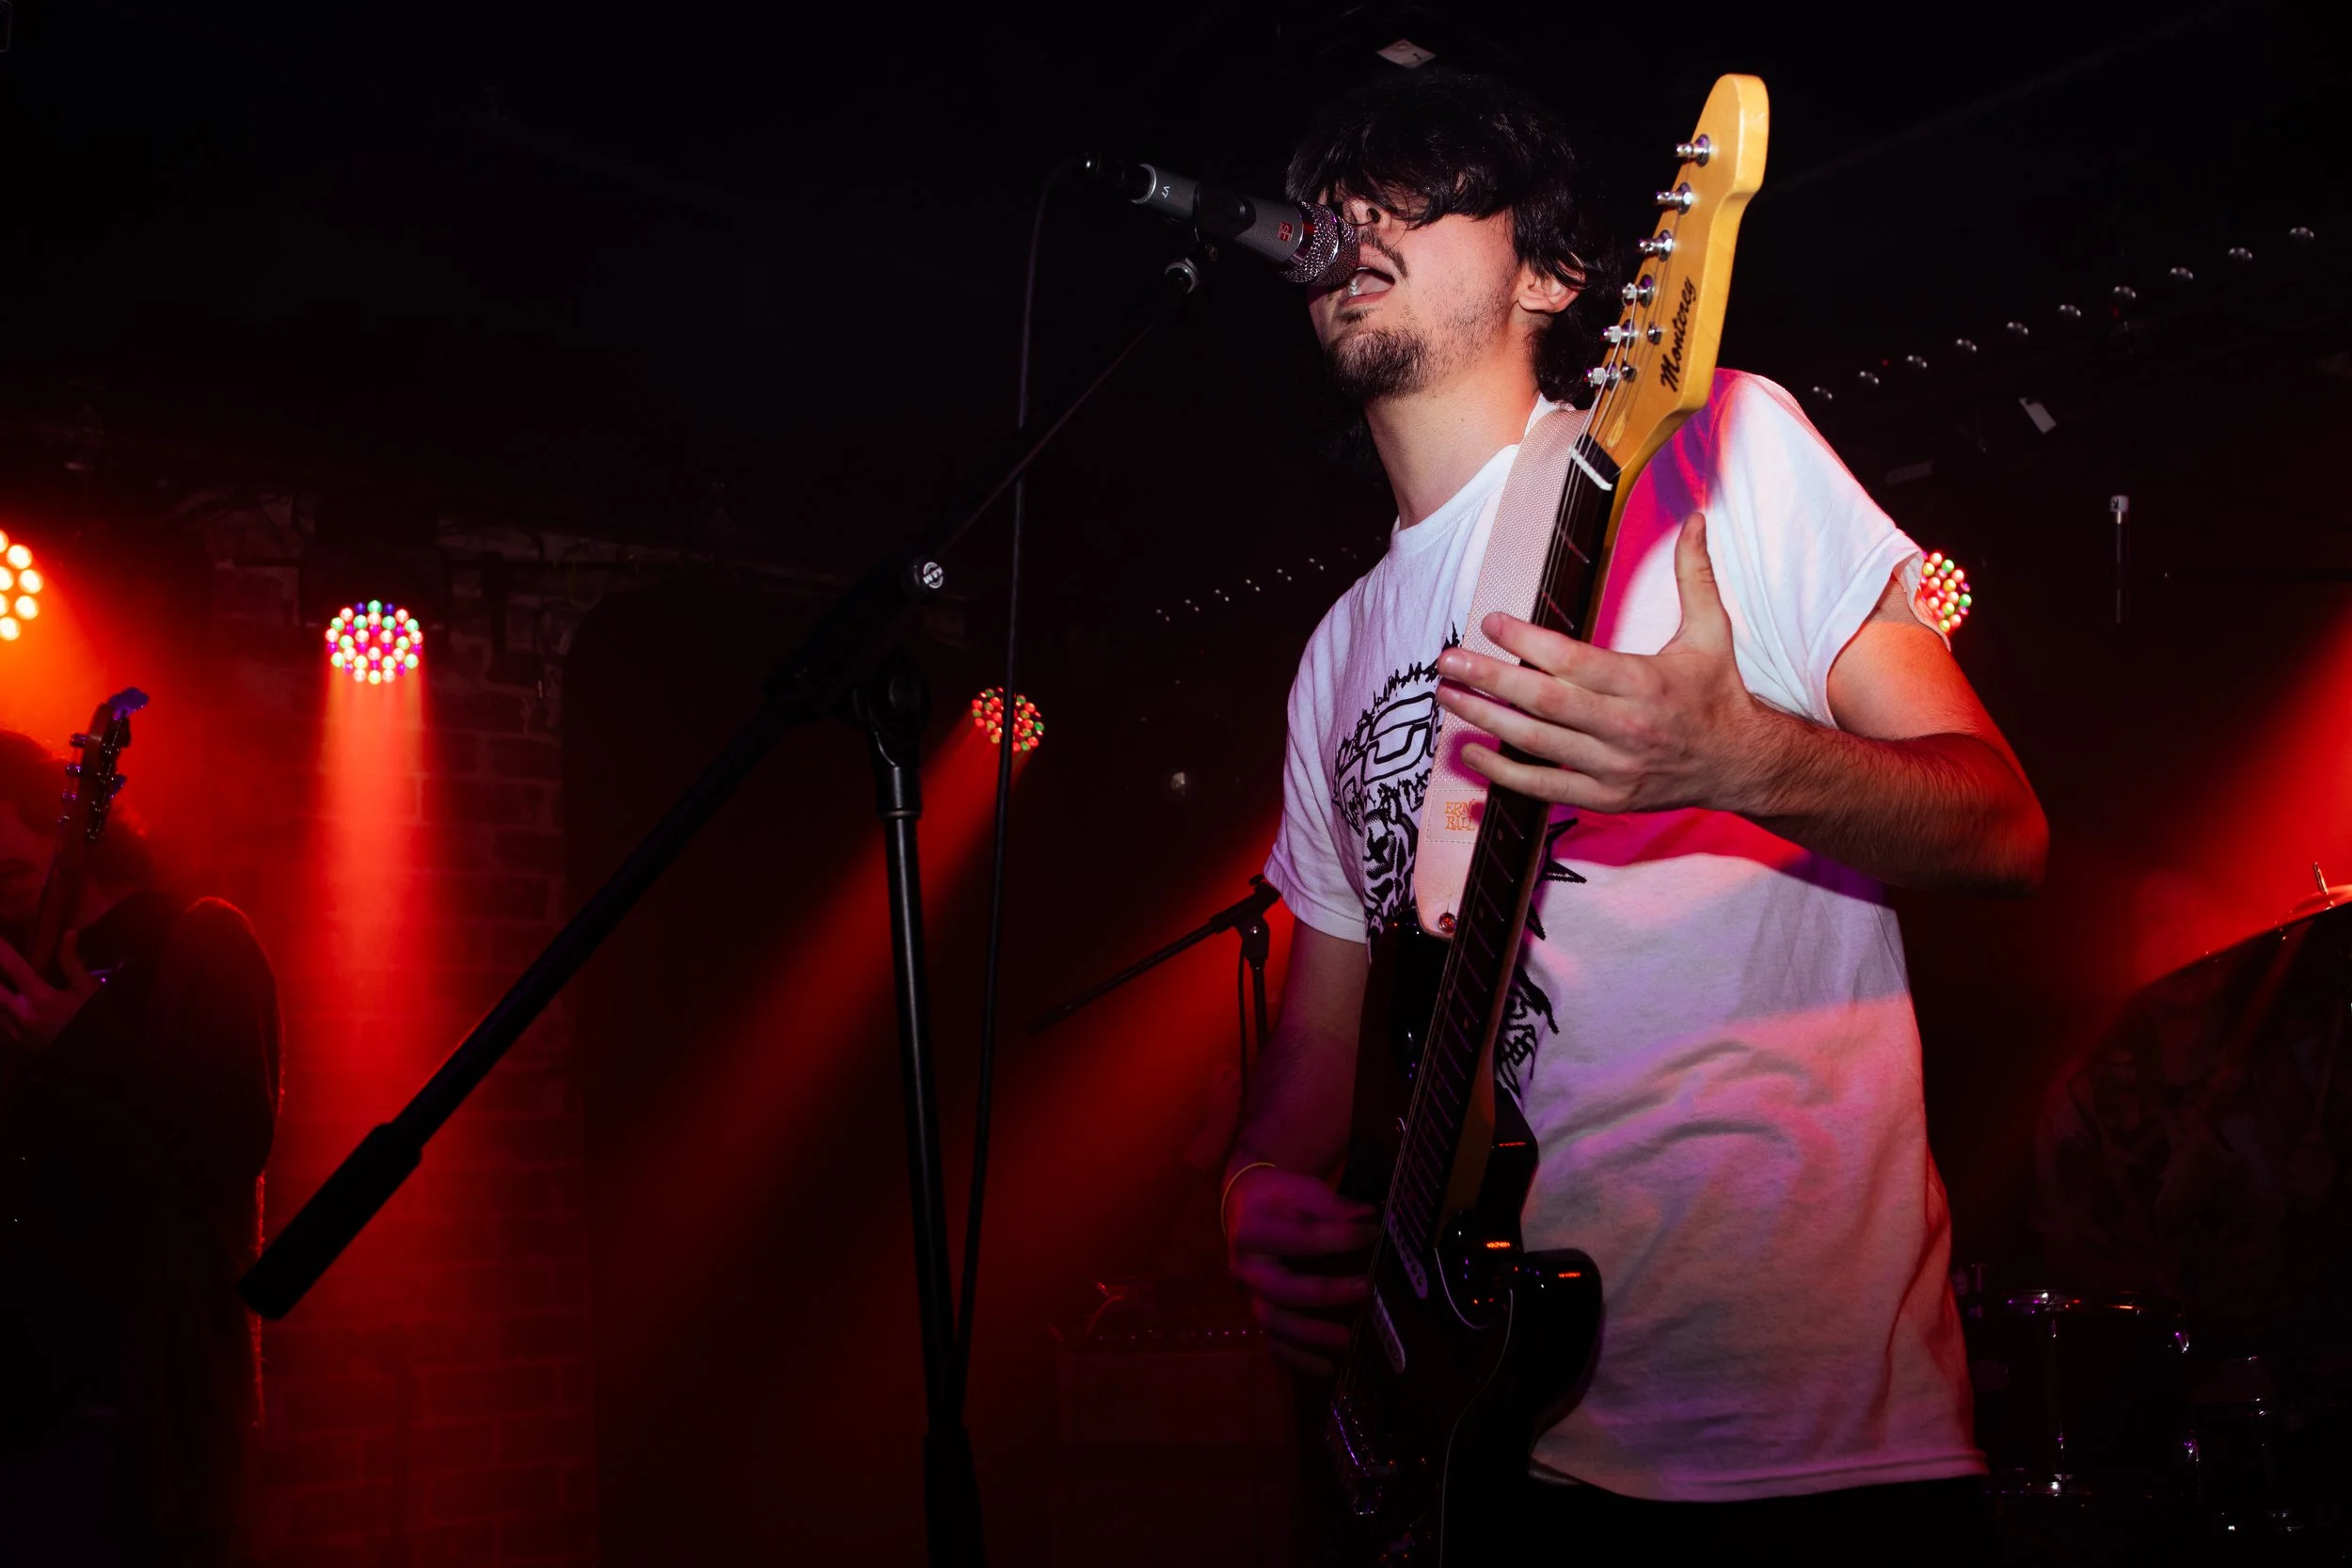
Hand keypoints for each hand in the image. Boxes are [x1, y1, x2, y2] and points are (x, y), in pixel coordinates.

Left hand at [0, 932, 100, 1049]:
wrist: (97, 1060)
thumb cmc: (96, 1021)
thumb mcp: (89, 990)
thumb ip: (72, 962)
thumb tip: (68, 934)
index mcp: (40, 997)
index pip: (12, 966)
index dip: (1, 949)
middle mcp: (21, 1014)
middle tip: (0, 969)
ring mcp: (14, 1032)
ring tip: (3, 988)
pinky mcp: (14, 1046)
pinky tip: (4, 1011)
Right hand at [1224, 1165, 1376, 1375]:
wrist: (1243, 1205)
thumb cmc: (1275, 1196)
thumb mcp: (1299, 1188)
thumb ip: (1331, 1204)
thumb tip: (1367, 1218)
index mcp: (1253, 1230)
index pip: (1300, 1237)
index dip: (1339, 1237)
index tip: (1372, 1233)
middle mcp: (1244, 1267)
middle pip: (1280, 1290)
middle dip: (1325, 1293)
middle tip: (1366, 1289)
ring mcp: (1246, 1294)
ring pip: (1272, 1323)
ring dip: (1310, 1336)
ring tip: (1346, 1340)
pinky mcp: (1253, 1313)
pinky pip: (1272, 1344)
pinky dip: (1297, 1360)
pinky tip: (1328, 1369)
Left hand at [1433, 512, 1783, 814]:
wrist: (1741, 765)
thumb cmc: (1718, 693)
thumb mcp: (1713, 632)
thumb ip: (1696, 574)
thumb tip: (1695, 518)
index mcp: (1645, 683)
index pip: (1573, 662)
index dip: (1526, 643)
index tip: (1491, 622)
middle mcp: (1626, 727)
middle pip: (1544, 703)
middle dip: (1489, 679)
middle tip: (1446, 660)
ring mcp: (1613, 767)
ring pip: (1536, 744)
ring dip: (1484, 719)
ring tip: (1447, 695)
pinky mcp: (1605, 797)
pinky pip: (1543, 787)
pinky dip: (1502, 772)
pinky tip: (1469, 749)